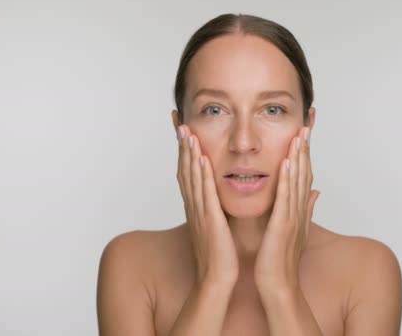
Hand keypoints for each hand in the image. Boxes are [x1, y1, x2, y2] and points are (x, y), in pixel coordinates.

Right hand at [176, 125, 238, 285]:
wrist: (216, 281)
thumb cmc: (219, 257)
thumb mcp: (217, 228)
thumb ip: (218, 210)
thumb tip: (222, 199)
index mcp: (198, 207)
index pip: (190, 173)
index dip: (186, 151)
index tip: (185, 130)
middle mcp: (195, 206)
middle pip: (185, 170)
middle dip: (182, 145)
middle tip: (179, 121)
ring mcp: (199, 212)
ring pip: (192, 177)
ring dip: (189, 153)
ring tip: (187, 130)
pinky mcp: (209, 220)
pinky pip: (204, 192)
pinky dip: (201, 173)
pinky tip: (200, 157)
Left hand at [254, 126, 319, 292]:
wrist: (278, 285)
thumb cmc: (281, 260)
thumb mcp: (295, 230)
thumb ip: (305, 208)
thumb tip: (316, 191)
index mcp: (299, 209)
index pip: (304, 173)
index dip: (305, 151)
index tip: (306, 129)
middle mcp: (299, 209)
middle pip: (305, 171)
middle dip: (306, 145)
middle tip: (308, 121)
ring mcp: (293, 216)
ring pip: (298, 180)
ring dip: (299, 155)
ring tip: (300, 132)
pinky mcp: (283, 225)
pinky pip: (287, 197)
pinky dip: (289, 178)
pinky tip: (288, 160)